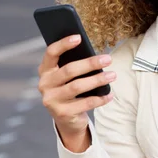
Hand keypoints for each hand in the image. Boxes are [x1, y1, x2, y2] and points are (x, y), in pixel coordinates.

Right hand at [37, 35, 114, 150]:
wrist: (66, 119)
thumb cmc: (70, 90)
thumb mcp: (68, 78)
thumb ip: (74, 66)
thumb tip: (95, 55)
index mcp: (45, 71)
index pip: (51, 53)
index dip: (63, 44)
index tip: (78, 38)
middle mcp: (45, 84)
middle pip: (69, 70)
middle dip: (90, 63)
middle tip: (108, 59)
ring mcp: (52, 100)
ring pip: (77, 86)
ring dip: (97, 80)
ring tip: (112, 75)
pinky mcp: (62, 113)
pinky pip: (85, 103)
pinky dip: (100, 99)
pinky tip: (109, 94)